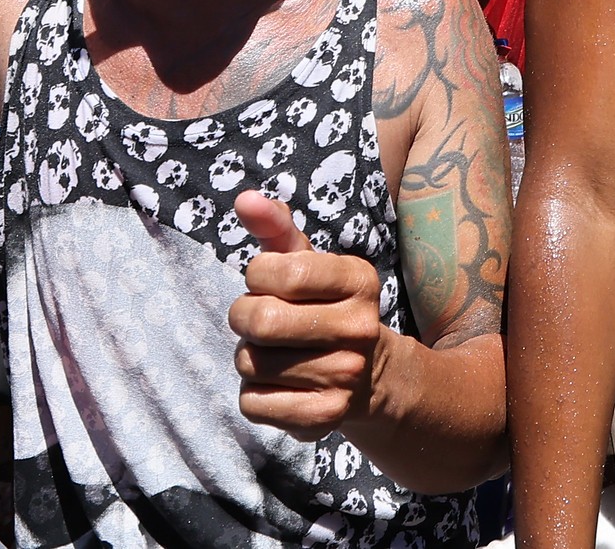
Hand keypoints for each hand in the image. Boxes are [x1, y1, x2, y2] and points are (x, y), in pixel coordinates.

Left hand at [229, 190, 387, 440]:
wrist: (370, 376)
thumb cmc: (324, 307)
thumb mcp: (309, 264)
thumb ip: (277, 228)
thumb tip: (244, 198)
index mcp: (360, 279)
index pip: (276, 269)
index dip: (257, 276)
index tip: (272, 282)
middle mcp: (360, 327)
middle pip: (258, 320)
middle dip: (245, 317)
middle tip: (263, 322)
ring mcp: (345, 374)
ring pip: (248, 363)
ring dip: (249, 358)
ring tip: (278, 354)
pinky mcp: (325, 417)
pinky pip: (252, 403)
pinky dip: (255, 395)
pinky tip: (282, 386)